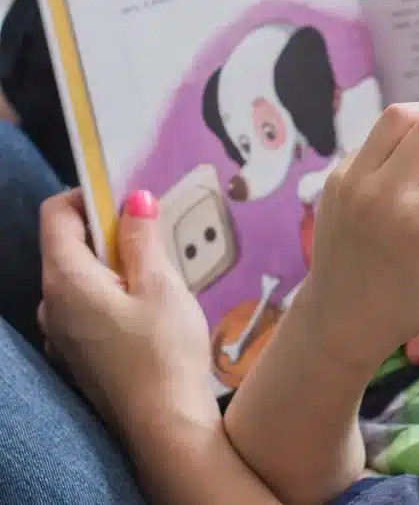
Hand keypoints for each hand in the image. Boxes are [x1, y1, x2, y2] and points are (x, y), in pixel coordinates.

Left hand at [39, 189, 216, 439]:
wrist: (165, 425)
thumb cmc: (164, 353)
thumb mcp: (161, 285)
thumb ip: (143, 239)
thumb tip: (134, 199)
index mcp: (66, 279)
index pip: (57, 214)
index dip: (90, 195)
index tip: (128, 197)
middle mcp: (52, 304)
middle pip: (68, 246)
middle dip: (109, 231)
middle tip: (155, 234)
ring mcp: (61, 333)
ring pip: (80, 279)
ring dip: (114, 266)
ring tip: (160, 275)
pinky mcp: (79, 355)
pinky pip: (87, 309)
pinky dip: (112, 296)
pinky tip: (149, 311)